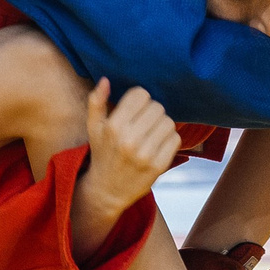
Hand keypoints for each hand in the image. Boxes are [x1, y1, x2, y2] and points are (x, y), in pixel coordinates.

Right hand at [74, 79, 179, 253]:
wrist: (107, 190)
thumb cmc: (102, 153)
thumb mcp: (93, 128)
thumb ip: (96, 101)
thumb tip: (105, 80)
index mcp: (113, 127)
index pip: (141, 95)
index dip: (139, 99)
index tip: (135, 109)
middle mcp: (129, 140)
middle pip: (157, 107)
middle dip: (152, 112)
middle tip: (144, 122)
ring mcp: (145, 154)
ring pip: (168, 122)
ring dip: (162, 125)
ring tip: (151, 133)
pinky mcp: (159, 166)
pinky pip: (175, 139)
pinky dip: (169, 139)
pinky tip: (157, 145)